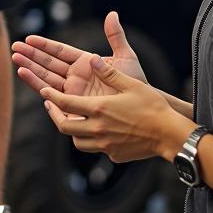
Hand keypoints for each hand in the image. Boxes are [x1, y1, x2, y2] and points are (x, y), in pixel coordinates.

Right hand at [12, 11, 147, 112]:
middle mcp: (76, 75)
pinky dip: (38, 85)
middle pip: (49, 63)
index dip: (44, 45)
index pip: (61, 51)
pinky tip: (25, 76)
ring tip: (15, 60)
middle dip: (31, 55)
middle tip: (14, 47)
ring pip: (47, 77)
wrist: (140, 109)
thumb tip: (112, 14)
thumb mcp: (125, 57)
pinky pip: (52, 93)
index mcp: (86, 62)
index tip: (29, 38)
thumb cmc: (136, 83)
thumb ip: (115, 36)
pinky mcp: (72, 104)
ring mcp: (73, 90)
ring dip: (30, 69)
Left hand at [40, 55, 194, 162]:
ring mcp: (105, 144)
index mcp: (99, 109)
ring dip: (69, 130)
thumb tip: (92, 58)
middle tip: (49, 105)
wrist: (170, 134)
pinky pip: (94, 148)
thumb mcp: (131, 84)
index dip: (51, 96)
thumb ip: (109, 72)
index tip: (43, 91)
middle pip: (64, 125)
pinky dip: (89, 140)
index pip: (65, 103)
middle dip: (53, 114)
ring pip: (76, 141)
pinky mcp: (114, 155)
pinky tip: (94, 131)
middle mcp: (98, 129)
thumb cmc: (152, 106)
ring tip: (69, 118)